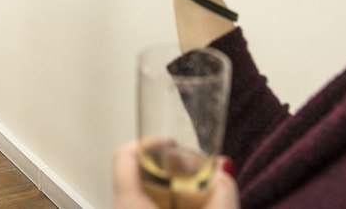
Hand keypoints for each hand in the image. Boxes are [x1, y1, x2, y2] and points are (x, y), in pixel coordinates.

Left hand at [114, 142, 238, 208]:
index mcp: (129, 202)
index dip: (150, 142)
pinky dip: (168, 203)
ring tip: (197, 193)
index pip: (124, 154)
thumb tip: (224, 167)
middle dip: (168, 167)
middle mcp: (121, 208)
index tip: (173, 143)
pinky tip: (191, 207)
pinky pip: (148, 206)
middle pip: (137, 172)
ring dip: (171, 187)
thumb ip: (223, 189)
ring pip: (143, 192)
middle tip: (193, 171)